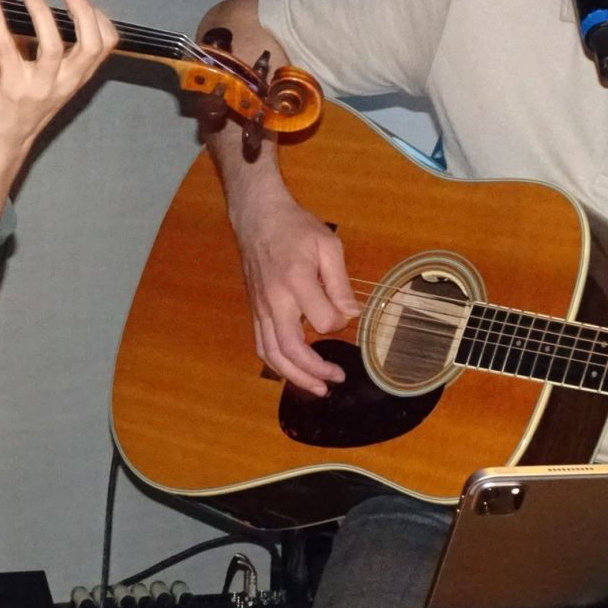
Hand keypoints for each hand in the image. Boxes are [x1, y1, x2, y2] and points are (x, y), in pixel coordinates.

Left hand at [0, 0, 118, 158]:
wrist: (4, 141)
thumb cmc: (26, 107)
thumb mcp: (55, 82)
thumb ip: (61, 54)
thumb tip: (50, 12)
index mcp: (77, 78)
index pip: (105, 45)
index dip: (99, 17)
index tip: (79, 1)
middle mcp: (65, 82)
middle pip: (90, 43)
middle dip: (82, 10)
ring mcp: (40, 86)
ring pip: (53, 45)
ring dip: (41, 11)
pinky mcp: (12, 86)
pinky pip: (7, 48)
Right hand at [233, 185, 360, 396]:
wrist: (258, 218)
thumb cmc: (296, 228)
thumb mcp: (328, 244)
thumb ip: (340, 282)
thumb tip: (352, 314)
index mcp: (295, 282)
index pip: (323, 320)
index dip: (340, 322)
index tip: (347, 311)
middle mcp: (274, 301)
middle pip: (291, 350)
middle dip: (316, 370)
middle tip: (337, 379)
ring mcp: (261, 309)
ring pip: (273, 355)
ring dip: (295, 377)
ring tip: (317, 388)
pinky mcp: (255, 312)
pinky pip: (262, 346)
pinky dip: (277, 366)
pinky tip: (293, 373)